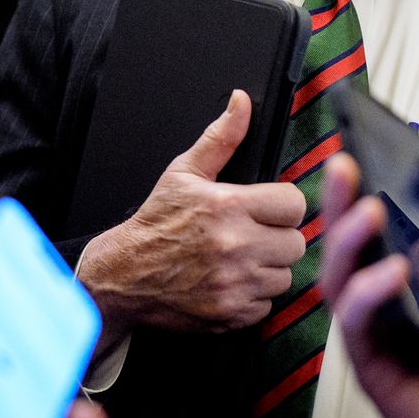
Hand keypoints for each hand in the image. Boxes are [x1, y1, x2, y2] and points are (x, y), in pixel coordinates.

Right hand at [77, 90, 305, 335]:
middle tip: (253, 234)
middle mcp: (235, 246)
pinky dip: (254, 296)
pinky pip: (267, 305)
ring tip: (241, 258)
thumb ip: (221, 138)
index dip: (281, 205)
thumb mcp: (183, 173)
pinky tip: (231, 282)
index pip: (294, 204)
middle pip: (296, 242)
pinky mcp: (231, 314)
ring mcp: (234, 284)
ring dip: (268, 268)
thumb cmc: (154, 224)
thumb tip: (241, 103)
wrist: (122, 276)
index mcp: (228, 206)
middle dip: (278, 237)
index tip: (266, 208)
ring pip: (285, 275)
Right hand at [317, 152, 418, 417]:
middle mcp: (391, 308)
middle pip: (351, 247)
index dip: (369, 195)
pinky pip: (358, 323)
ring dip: (349, 240)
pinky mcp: (372, 365)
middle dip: (341, 203)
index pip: (384, 233)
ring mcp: (378, 335)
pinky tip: (393, 272)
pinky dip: (371, 293)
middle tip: (346, 165)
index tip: (369, 156)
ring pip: (341, 278)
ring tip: (369, 210)